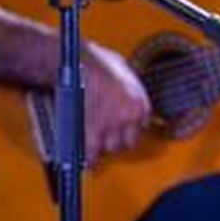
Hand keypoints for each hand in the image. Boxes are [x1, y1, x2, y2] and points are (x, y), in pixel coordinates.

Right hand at [82, 43, 152, 165]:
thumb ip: (126, 85)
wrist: (77, 62)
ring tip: (95, 143)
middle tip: (107, 137)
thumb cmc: (96, 60)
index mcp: (141, 102)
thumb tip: (124, 90)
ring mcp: (113, 125)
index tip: (122, 130)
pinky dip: (90, 158)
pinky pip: (94, 152)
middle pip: (129, 141)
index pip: (141, 126)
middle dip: (118, 140)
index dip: (130, 128)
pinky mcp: (94, 131)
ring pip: (112, 148)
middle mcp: (131, 116)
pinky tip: (88, 160)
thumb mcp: (121, 69)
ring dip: (104, 146)